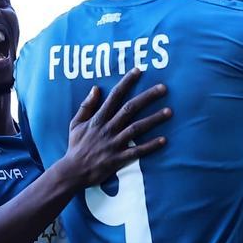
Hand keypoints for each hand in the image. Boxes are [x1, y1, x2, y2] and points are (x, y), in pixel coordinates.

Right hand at [62, 68, 169, 185]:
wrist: (73, 172)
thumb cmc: (76, 146)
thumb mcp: (75, 123)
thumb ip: (86, 106)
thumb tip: (96, 88)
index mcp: (98, 119)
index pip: (114, 96)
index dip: (126, 82)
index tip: (138, 70)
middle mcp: (108, 128)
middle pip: (130, 108)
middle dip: (148, 97)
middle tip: (163, 88)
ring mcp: (114, 144)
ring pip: (137, 128)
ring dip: (154, 119)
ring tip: (169, 111)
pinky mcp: (119, 159)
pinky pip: (137, 151)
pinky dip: (150, 146)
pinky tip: (164, 140)